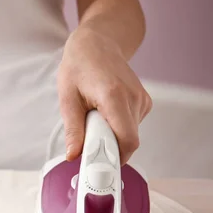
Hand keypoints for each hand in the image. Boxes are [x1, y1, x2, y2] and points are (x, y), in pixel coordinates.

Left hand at [57, 27, 152, 164]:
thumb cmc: (79, 66)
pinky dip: (117, 128)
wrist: (97, 43)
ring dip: (111, 137)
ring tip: (93, 119)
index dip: (115, 159)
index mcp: (114, 96)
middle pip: (128, 141)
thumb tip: (73, 155)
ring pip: (130, 136)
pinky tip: (104, 113)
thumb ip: (73, 129)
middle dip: (108, 150)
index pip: (127, 140)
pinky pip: (131, 127)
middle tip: (87, 144)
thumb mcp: (68, 98)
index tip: (98, 168)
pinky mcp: (144, 102)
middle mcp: (133, 98)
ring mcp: (142, 100)